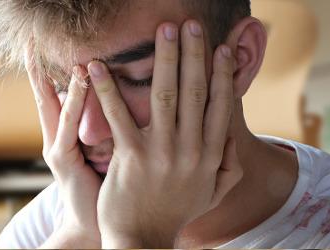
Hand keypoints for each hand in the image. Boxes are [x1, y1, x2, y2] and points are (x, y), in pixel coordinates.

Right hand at [24, 47, 101, 247]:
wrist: (93, 225)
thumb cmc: (103, 188)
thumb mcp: (105, 154)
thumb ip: (107, 131)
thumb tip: (125, 105)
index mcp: (67, 137)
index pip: (60, 99)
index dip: (55, 75)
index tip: (56, 51)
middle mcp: (57, 139)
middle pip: (47, 98)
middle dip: (39, 71)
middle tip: (31, 43)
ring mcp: (57, 150)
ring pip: (56, 107)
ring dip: (63, 80)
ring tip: (69, 54)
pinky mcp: (62, 161)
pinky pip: (67, 126)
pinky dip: (71, 102)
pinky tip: (78, 82)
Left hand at [88, 20, 242, 247]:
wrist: (143, 240)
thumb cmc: (175, 213)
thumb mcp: (211, 194)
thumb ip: (229, 166)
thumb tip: (234, 137)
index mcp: (210, 156)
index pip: (221, 106)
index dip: (222, 75)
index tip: (221, 49)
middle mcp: (191, 150)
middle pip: (196, 92)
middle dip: (194, 55)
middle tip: (190, 25)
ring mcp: (161, 153)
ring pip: (166, 96)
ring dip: (164, 60)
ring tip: (163, 31)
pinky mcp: (131, 157)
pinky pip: (119, 116)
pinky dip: (106, 89)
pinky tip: (96, 67)